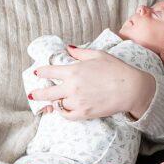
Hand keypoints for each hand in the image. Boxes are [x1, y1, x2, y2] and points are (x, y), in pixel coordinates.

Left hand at [32, 47, 155, 119]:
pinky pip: (67, 115)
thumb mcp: (98, 55)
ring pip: (58, 104)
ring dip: (54, 102)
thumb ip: (80, 52)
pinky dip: (62, 113)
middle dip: (37, 93)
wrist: (131, 89)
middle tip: (32, 94)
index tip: (36, 73)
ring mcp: (77, 101)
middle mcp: (72, 87)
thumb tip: (68, 48)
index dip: (40, 72)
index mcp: (74, 71)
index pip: (50, 72)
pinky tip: (62, 109)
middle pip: (47, 92)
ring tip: (52, 102)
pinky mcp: (84, 113)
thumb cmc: (116, 69)